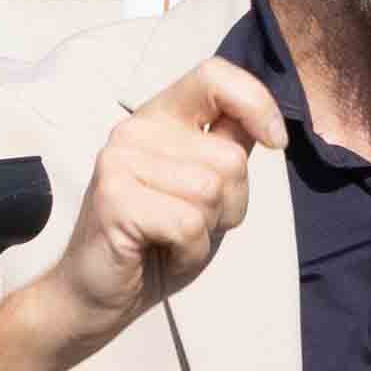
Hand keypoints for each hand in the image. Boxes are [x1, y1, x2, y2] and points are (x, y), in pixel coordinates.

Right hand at [56, 63, 273, 334]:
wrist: (96, 294)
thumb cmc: (155, 244)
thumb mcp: (205, 192)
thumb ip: (226, 150)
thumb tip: (264, 124)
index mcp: (159, 118)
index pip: (214, 75)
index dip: (256, 102)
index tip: (273, 142)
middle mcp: (135, 130)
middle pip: (229, 157)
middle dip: (230, 204)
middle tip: (191, 224)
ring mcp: (120, 160)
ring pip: (212, 191)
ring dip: (207, 230)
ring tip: (172, 237)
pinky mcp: (115, 197)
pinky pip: (188, 223)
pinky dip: (189, 250)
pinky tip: (162, 252)